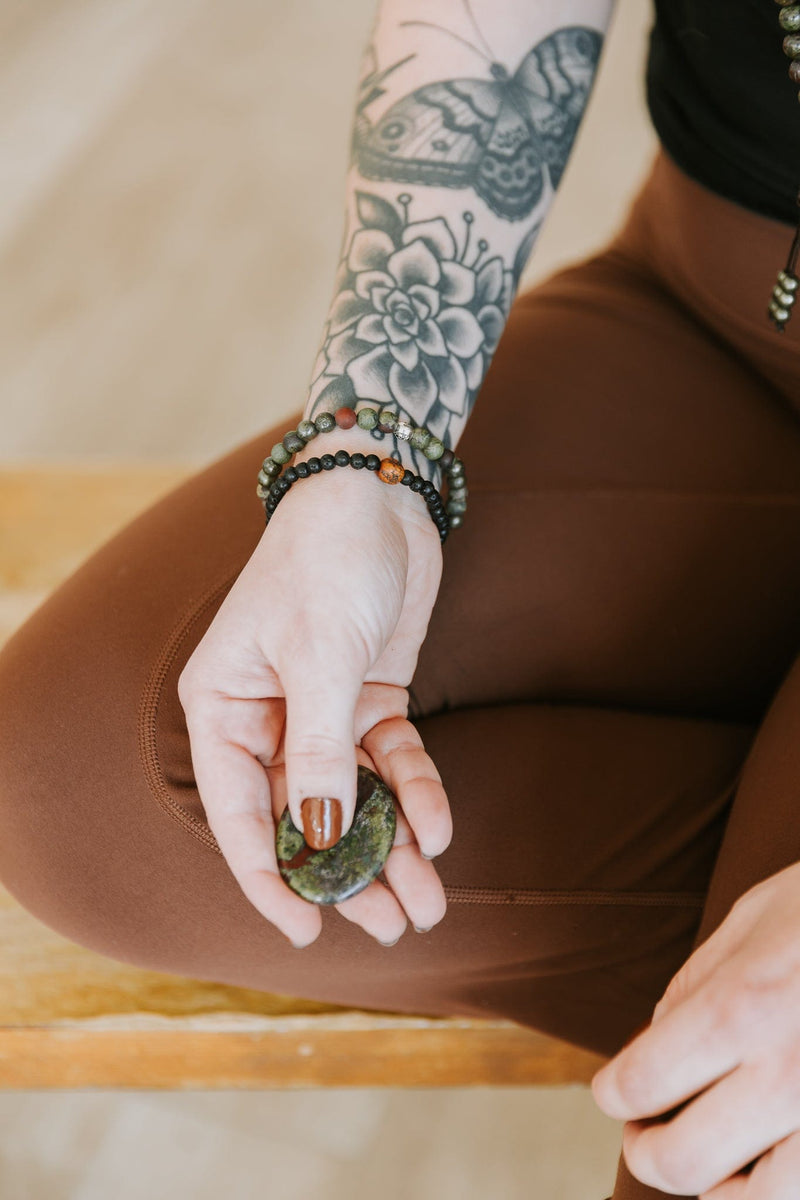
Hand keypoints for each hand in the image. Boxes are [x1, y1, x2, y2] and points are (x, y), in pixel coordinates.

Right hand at [177, 431, 452, 948]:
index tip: (309, 933)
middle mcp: (267, 719)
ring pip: (354, 800)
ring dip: (389, 850)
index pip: (238, 814)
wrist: (379, 497)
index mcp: (225, 709)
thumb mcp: (319, 657)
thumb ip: (317, 750)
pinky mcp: (370, 699)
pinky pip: (392, 761)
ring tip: (426, 905)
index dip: (272, 880)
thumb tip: (315, 834)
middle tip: (392, 927)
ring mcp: (322, 712)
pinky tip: (438, 830)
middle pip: (304, 817)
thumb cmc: (325, 561)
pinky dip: (416, 793)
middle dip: (348, 875)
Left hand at [590, 860, 799, 1195]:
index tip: (612, 1090)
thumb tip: (656, 1036)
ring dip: (714, 1187)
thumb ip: (697, 980)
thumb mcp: (756, 915)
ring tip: (703, 1164)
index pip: (642, 1081)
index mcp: (743, 1006)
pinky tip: (763, 1170)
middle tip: (642, 1134)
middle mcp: (788, 1073)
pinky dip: (775, 1193)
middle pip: (683, 1158)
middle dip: (646, 1151)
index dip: (613, 1093)